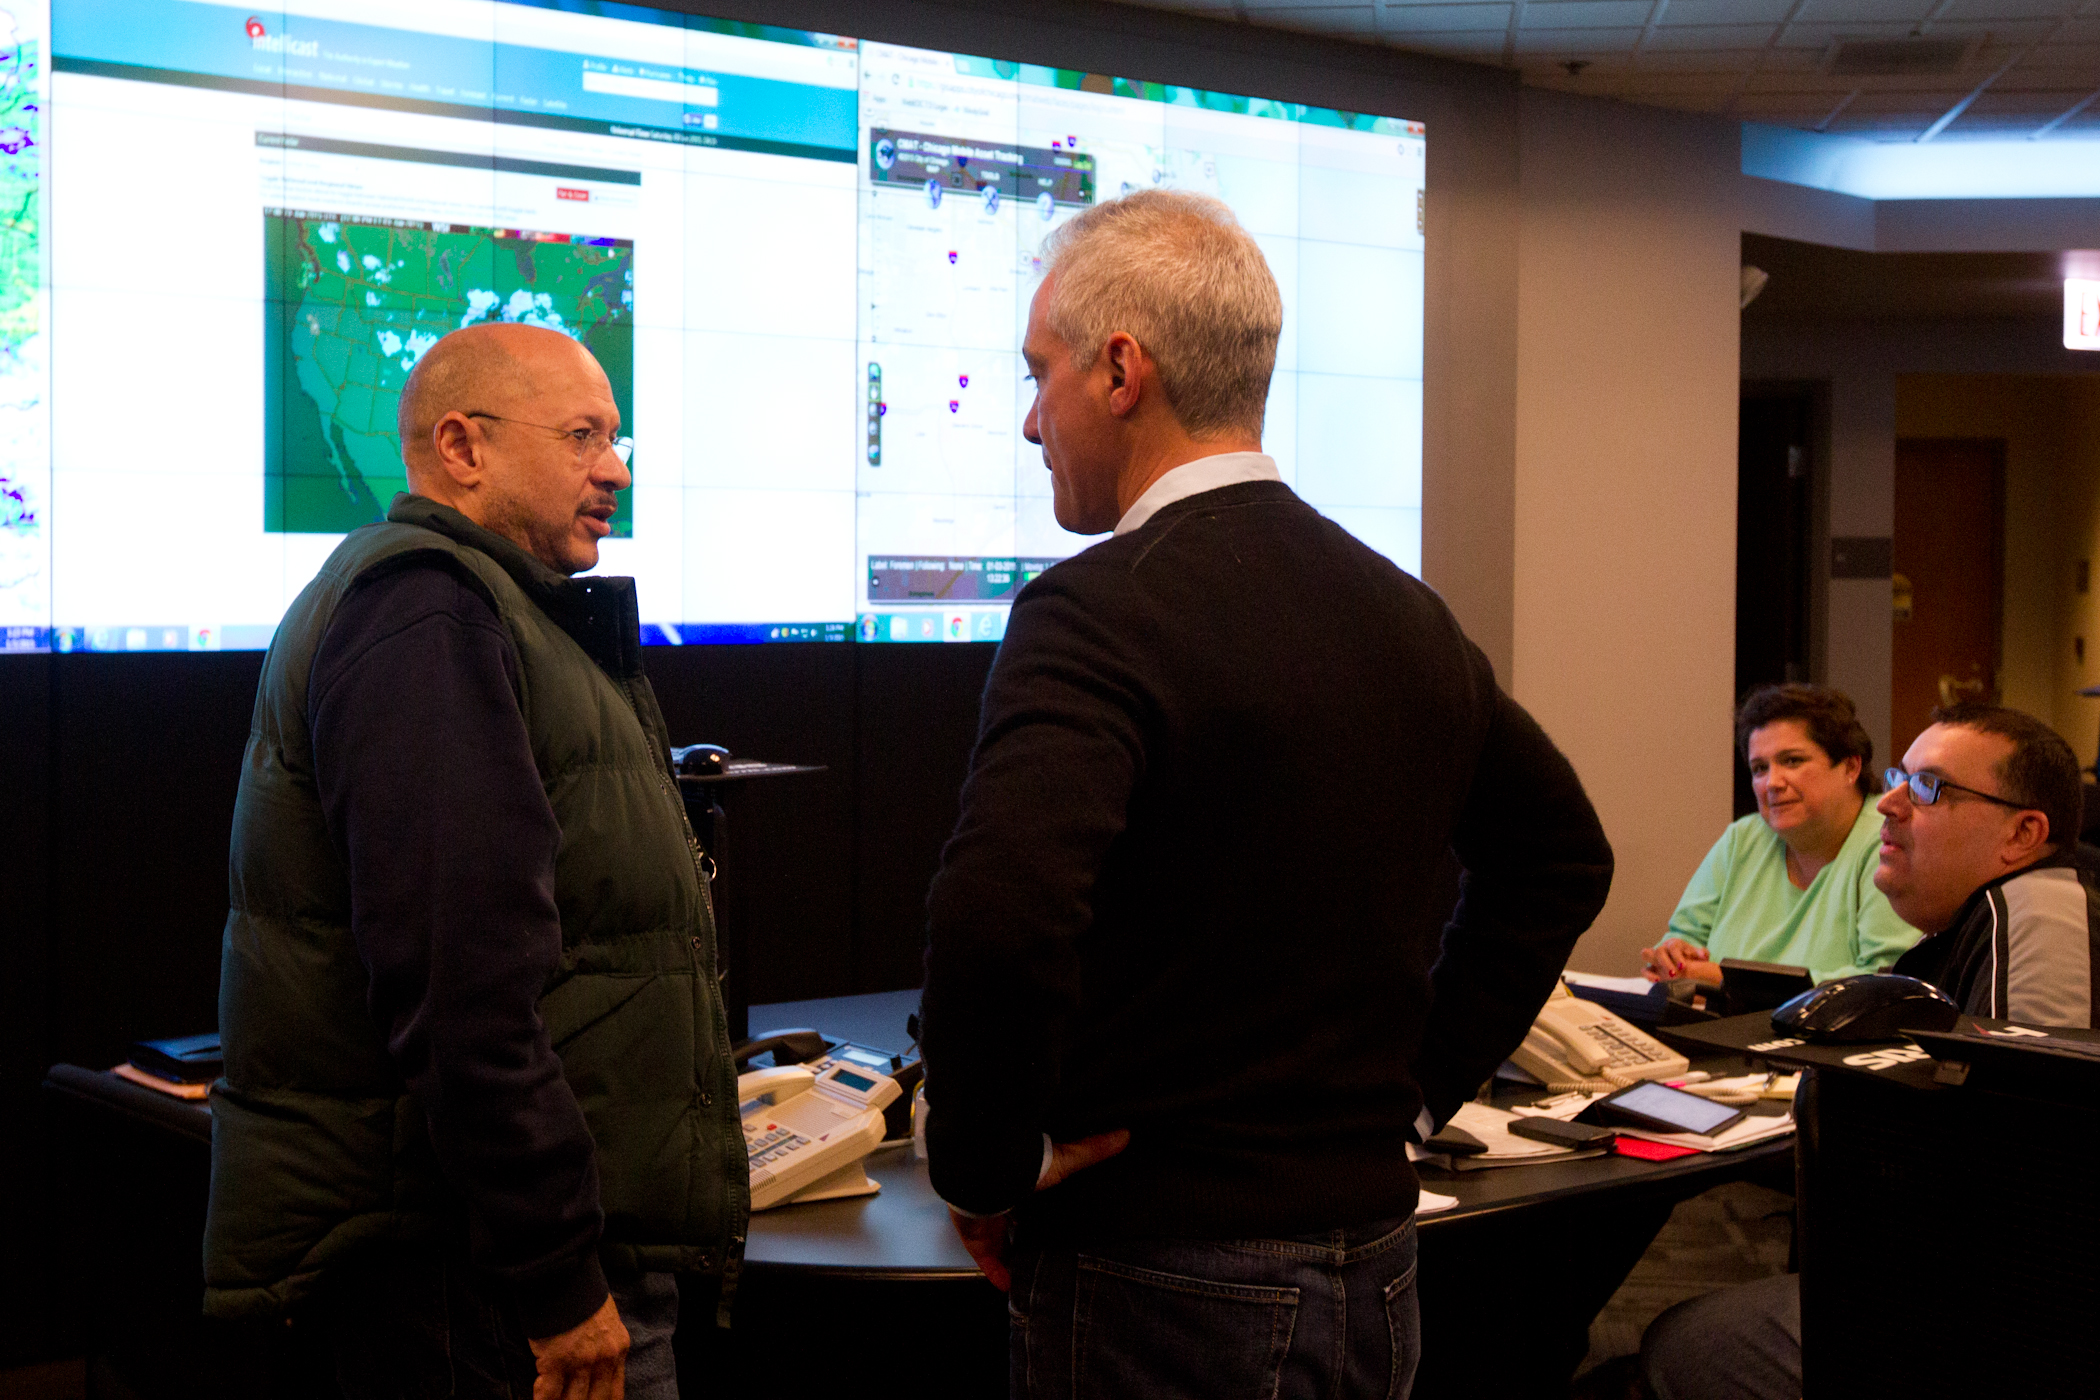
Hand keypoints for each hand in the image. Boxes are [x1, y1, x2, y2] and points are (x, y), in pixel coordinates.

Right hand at [528, 1293, 627, 1399]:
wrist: (565, 1276)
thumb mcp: (607, 1322)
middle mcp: (603, 1360)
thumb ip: (605, 1347)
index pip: (614, 1393)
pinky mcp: (555, 1362)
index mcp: (617, 1349)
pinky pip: (548, 1394)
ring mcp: (580, 1362)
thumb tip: (596, 1370)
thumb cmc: (583, 1295)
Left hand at [947, 1128, 1130, 1292]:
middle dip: (1025, 1235)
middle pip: (1015, 1222)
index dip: (1041, 1210)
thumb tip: (1124, 1134)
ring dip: (1011, 1258)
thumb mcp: (1064, 1160)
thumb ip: (1091, 1150)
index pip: (1032, 1199)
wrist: (983, 1176)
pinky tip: (1007, 1286)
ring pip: (999, 1243)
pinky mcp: (976, 1238)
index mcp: (1021, 1184)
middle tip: (1044, 1253)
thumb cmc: (1023, 1166)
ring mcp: (987, 1222)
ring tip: (1029, 1275)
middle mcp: (1002, 1202)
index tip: (1055, 1222)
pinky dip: (996, 1273)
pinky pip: (985, 1260)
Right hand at [1639, 938, 1711, 981]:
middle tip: (1674, 973)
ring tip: (1661, 978)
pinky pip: (1644, 969)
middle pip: (1659, 950)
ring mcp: (1655, 958)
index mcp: (1674, 944)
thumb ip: (1702, 953)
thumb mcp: (1698, 955)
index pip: (1673, 947)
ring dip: (1653, 965)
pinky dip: (1648, 975)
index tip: (1683, 966)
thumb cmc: (1691, 958)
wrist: (1686, 965)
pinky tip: (1656, 981)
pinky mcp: (1651, 969)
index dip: (1677, 956)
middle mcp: (1663, 949)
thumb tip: (1703, 955)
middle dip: (1665, 962)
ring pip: (1646, 954)